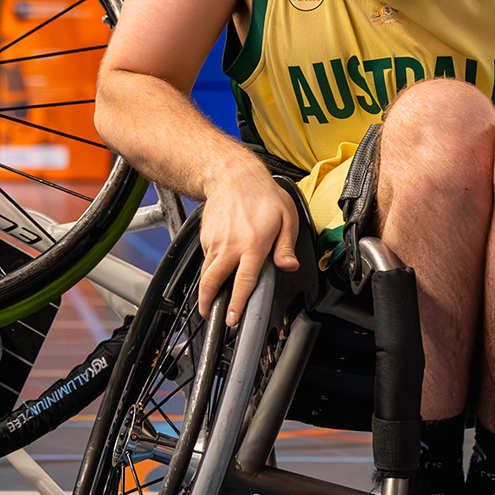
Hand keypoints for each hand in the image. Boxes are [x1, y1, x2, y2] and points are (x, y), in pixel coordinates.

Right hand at [197, 156, 298, 326]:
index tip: (232, 318)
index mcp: (253, 244)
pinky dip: (210, 268)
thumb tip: (289, 266)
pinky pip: (206, 258)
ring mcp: (215, 241)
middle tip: (209, 315)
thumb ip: (286, 247)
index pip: (243, 281)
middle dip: (208, 303)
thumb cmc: (262, 195)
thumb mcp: (286, 218)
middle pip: (212, 281)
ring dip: (206, 290)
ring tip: (209, 301)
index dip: (237, 303)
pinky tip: (218, 269)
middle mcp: (230, 245)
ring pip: (206, 273)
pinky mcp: (205, 237)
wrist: (233, 176)